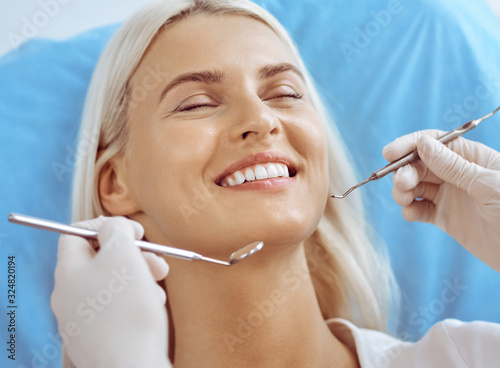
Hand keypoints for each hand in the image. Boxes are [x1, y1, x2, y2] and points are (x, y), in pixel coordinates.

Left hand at [51, 216, 170, 366]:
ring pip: (112, 285)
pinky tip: (151, 310)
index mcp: (68, 272)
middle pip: (99, 260)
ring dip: (139, 279)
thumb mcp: (123, 254)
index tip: (134, 232)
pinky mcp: (98, 338)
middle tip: (156, 262)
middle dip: (132, 256)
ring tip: (156, 290)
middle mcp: (68, 296)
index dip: (105, 225)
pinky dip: (135, 302)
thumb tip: (116, 227)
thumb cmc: (127, 309)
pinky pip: (116, 308)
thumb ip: (117, 230)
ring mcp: (81, 319)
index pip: (75, 234)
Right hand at [383, 130, 499, 270]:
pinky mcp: (445, 218)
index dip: (411, 144)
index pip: (435, 142)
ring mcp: (450, 196)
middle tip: (401, 185)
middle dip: (405, 171)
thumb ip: (453, 166)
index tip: (390, 153)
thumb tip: (423, 144)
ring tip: (403, 200)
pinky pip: (420, 209)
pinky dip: (410, 210)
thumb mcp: (488, 185)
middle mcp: (458, 174)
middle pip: (421, 164)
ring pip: (416, 185)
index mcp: (473, 158)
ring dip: (403, 190)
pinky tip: (411, 214)